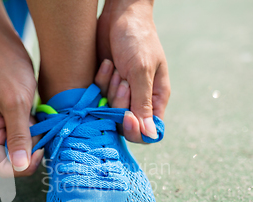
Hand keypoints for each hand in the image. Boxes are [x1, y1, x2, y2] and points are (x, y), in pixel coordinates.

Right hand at [0, 43, 43, 175]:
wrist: (6, 51)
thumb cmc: (9, 73)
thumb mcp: (16, 105)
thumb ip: (18, 137)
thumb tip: (20, 166)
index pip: (4, 168)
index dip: (24, 165)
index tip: (39, 149)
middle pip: (15, 160)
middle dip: (30, 149)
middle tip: (38, 127)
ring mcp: (1, 130)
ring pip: (23, 149)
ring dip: (34, 138)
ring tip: (35, 116)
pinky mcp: (11, 123)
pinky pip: (26, 137)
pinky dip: (35, 130)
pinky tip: (34, 114)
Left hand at [96, 0, 169, 142]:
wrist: (119, 14)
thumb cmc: (138, 39)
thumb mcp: (142, 71)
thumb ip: (143, 104)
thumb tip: (151, 135)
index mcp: (155, 98)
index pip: (147, 131)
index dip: (135, 129)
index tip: (127, 117)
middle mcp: (138, 99)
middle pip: (124, 122)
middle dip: (119, 103)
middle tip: (122, 80)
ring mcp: (119, 93)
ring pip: (108, 111)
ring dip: (109, 90)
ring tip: (115, 67)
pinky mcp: (103, 85)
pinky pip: (97, 96)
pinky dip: (100, 81)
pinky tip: (106, 64)